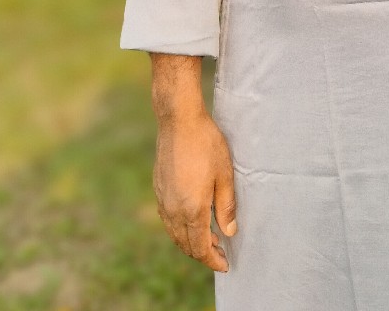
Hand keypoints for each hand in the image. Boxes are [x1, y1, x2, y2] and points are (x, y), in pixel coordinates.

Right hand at [153, 108, 237, 271]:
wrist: (179, 122)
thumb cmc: (206, 145)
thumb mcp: (225, 174)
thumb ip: (226, 206)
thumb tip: (230, 232)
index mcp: (192, 209)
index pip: (200, 247)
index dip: (213, 260)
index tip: (225, 265)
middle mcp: (174, 210)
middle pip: (186, 244)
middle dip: (203, 253)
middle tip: (221, 253)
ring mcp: (163, 200)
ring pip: (175, 234)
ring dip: (190, 242)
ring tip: (210, 239)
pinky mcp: (159, 189)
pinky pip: (168, 220)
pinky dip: (180, 229)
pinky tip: (192, 221)